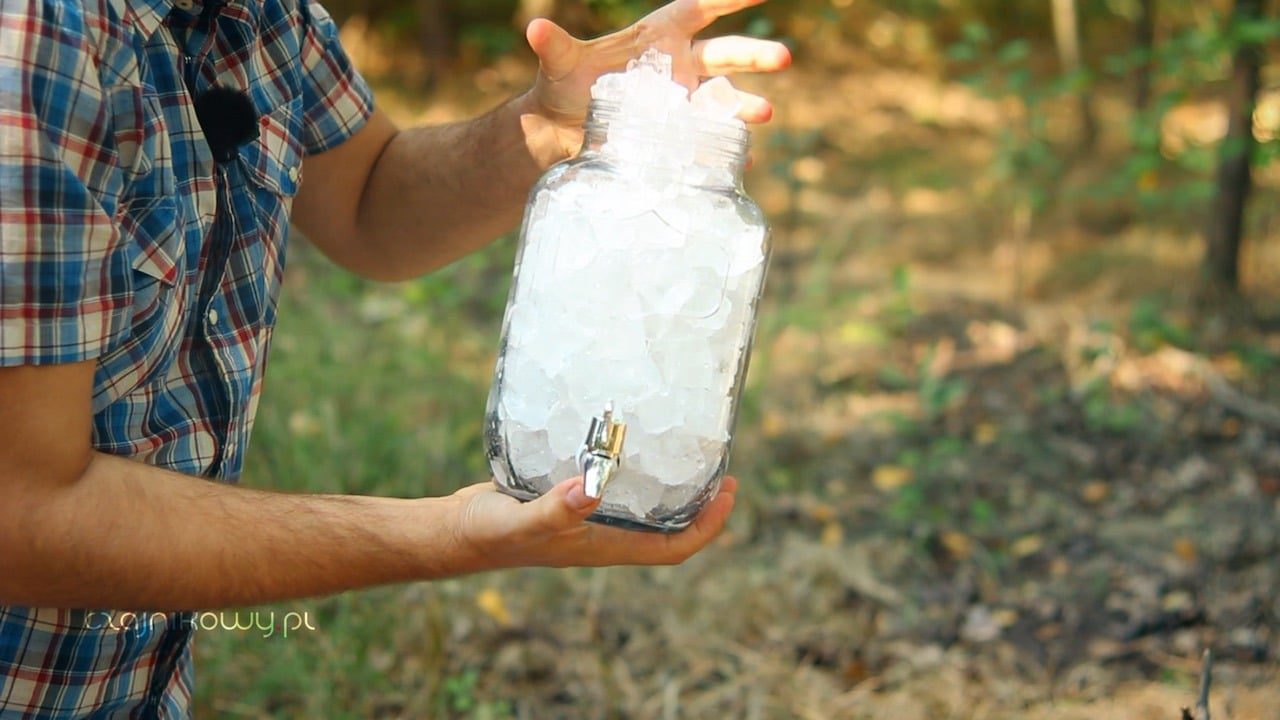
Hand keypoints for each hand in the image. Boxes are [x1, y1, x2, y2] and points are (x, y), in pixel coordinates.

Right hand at [449, 475, 737, 569]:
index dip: (708, 526)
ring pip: (645, 505)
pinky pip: (616, 485)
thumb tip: (592, 490)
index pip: (672, 547)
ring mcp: (590, 518)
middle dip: (701, 502)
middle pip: (669, 526)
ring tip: (688, 447)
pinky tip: (630, 436)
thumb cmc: (488, 533)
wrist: (454, 531)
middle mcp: (605, 534)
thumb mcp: (522, 519)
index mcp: (605, 547)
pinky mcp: (572, 497)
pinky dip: (633, 466)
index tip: (729, 492)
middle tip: (723, 466)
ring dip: (671, 483)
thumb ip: (555, 508)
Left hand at [518, 0, 791, 161]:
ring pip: (725, 99)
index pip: (700, 8)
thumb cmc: (563, 88)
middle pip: (725, 54)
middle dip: (754, 55)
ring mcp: (683, 104)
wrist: (560, 134)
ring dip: (747, 104)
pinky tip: (744, 154)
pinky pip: (711, 140)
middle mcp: (679, 67)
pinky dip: (728, 147)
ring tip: (764, 112)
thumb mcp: (559, 65)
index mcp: (658, 38)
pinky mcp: (679, 137)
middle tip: (782, 58)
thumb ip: (554, 46)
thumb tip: (535, 28)